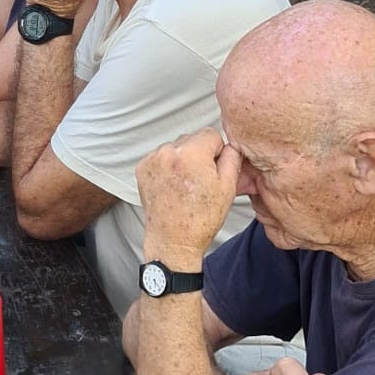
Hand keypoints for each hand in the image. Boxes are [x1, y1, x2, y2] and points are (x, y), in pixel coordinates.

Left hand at [135, 129, 241, 258]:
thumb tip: (230, 145)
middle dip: (199, 155)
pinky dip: (168, 167)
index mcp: (191, 152)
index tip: (214, 170)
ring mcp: (152, 159)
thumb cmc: (201, 218)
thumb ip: (232, 157)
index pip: (211, 134)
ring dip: (183, 160)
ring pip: (176, 148)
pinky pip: (161, 158)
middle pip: (192, 140)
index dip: (217, 153)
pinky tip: (173, 186)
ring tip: (186, 186)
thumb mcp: (228, 186)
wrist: (173, 240)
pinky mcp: (142, 168)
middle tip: (200, 181)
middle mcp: (168, 151)